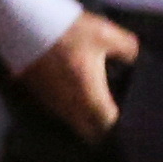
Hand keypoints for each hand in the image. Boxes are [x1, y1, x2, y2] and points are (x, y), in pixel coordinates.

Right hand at [21, 8, 133, 145]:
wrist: (28, 28)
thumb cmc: (71, 33)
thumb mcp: (108, 35)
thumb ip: (128, 51)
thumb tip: (134, 61)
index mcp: (90, 96)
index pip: (109, 125)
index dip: (121, 124)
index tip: (130, 116)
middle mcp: (71, 108)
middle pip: (90, 133)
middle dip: (103, 128)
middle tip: (115, 113)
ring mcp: (53, 106)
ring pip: (75, 126)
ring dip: (87, 121)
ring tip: (99, 106)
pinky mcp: (41, 100)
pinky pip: (62, 115)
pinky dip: (73, 112)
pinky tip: (79, 96)